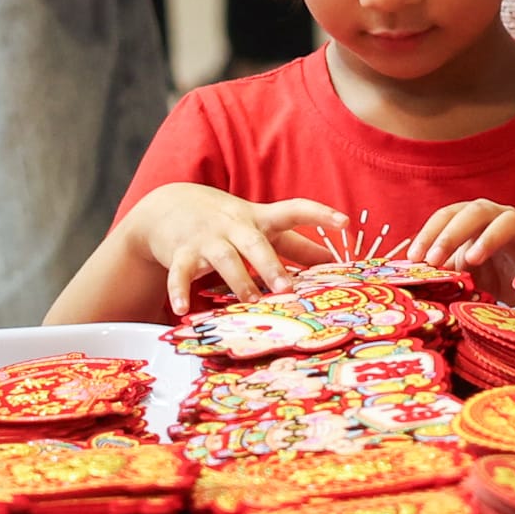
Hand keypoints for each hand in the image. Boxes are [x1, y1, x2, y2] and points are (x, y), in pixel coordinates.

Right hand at [123, 187, 348, 312]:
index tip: (345, 222)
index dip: (320, 214)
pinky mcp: (180, 252)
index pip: (295, 210)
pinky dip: (179, 290)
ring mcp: (207, 238)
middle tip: (288, 287)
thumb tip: (333, 261)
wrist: (169, 205)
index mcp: (260, 219)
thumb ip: (297, 246)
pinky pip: (180, 272)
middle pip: (256, 242)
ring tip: (251, 300)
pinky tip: (182, 308)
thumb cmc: (226, 221)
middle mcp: (235, 226)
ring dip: (238, 280)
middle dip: (272, 264)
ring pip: (224, 258)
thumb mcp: (262, 226)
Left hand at [405, 199, 514, 293]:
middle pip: (475, 211)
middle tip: (434, 260)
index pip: (447, 214)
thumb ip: (441, 271)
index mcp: (473, 221)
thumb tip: (412, 275)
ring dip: (488, 237)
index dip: (429, 233)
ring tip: (472, 260)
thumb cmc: (488, 278)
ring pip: (509, 220)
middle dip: (451, 233)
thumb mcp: (460, 276)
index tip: (414, 258)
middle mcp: (498, 219)